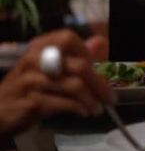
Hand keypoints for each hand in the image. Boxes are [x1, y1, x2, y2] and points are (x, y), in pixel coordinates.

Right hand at [0, 29, 114, 137]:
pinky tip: (83, 112)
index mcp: (40, 46)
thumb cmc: (28, 88)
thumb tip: (101, 42)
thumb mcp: (50, 69)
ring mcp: (31, 80)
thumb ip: (75, 56)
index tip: (97, 67)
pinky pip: (62, 103)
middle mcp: (34, 59)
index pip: (69, 38)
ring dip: (92, 100)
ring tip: (98, 108)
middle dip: (99, 83)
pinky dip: (77, 108)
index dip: (86, 51)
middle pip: (79, 66)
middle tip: (110, 98)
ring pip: (74, 86)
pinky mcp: (30, 101)